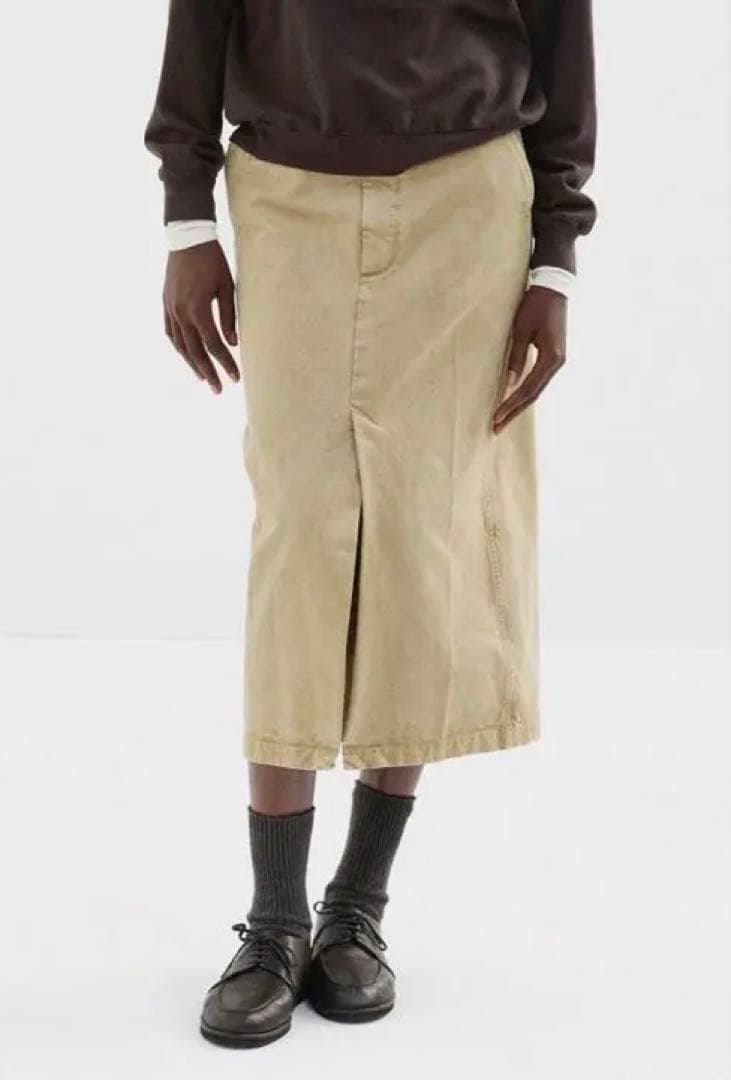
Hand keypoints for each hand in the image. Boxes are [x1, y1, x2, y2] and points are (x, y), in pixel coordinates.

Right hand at [163, 240, 239, 393]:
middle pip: (196, 352)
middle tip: (219, 389)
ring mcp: (170, 309)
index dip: (225, 363)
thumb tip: (233, 343)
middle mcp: (181, 313)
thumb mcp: (227, 287)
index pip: (214, 345)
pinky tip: (187, 356)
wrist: (187, 238)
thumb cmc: (212, 261)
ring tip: (204, 379)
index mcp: (198, 310)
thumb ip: (229, 317)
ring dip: (193, 364)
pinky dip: (180, 347)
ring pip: (181, 345)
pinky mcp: (166, 304)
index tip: (236, 377)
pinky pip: (171, 333)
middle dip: (209, 372)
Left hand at [492, 286, 566, 432]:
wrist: (554, 287)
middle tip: (496, 428)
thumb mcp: (521, 330)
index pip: (528, 389)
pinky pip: (537, 380)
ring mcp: (556, 361)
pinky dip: (524, 392)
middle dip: (514, 412)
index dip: (511, 405)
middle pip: (533, 395)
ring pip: (536, 389)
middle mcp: (557, 363)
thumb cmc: (536, 305)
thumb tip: (508, 384)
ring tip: (502, 419)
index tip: (496, 418)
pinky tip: (513, 401)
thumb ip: (515, 358)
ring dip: (519, 405)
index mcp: (551, 358)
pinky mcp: (552, 357)